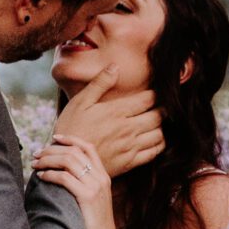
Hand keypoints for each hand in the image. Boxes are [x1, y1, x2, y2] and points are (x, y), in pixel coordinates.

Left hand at [34, 136, 130, 228]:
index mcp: (104, 176)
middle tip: (36, 154)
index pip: (88, 147)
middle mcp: (101, 178)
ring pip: (68, 161)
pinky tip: (41, 177)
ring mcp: (95, 186)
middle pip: (74, 152)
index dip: (70, 139)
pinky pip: (64, 177)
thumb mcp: (93, 201)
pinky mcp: (87, 196)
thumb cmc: (94, 227)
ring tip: (35, 164)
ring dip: (48, 159)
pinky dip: (50, 174)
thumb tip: (63, 175)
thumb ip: (84, 186)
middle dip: (52, 150)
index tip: (54, 138)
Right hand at [53, 63, 164, 177]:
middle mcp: (128, 128)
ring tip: (155, 123)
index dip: (156, 94)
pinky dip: (158, 145)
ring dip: (161, 127)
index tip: (155, 93)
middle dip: (162, 110)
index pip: (149, 98)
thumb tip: (115, 66)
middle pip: (158, 116)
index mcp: (117, 111)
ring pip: (158, 134)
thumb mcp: (80, 102)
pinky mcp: (129, 162)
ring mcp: (130, 146)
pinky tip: (153, 140)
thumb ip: (99, 84)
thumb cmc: (70, 129)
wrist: (65, 161)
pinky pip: (153, 153)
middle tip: (159, 107)